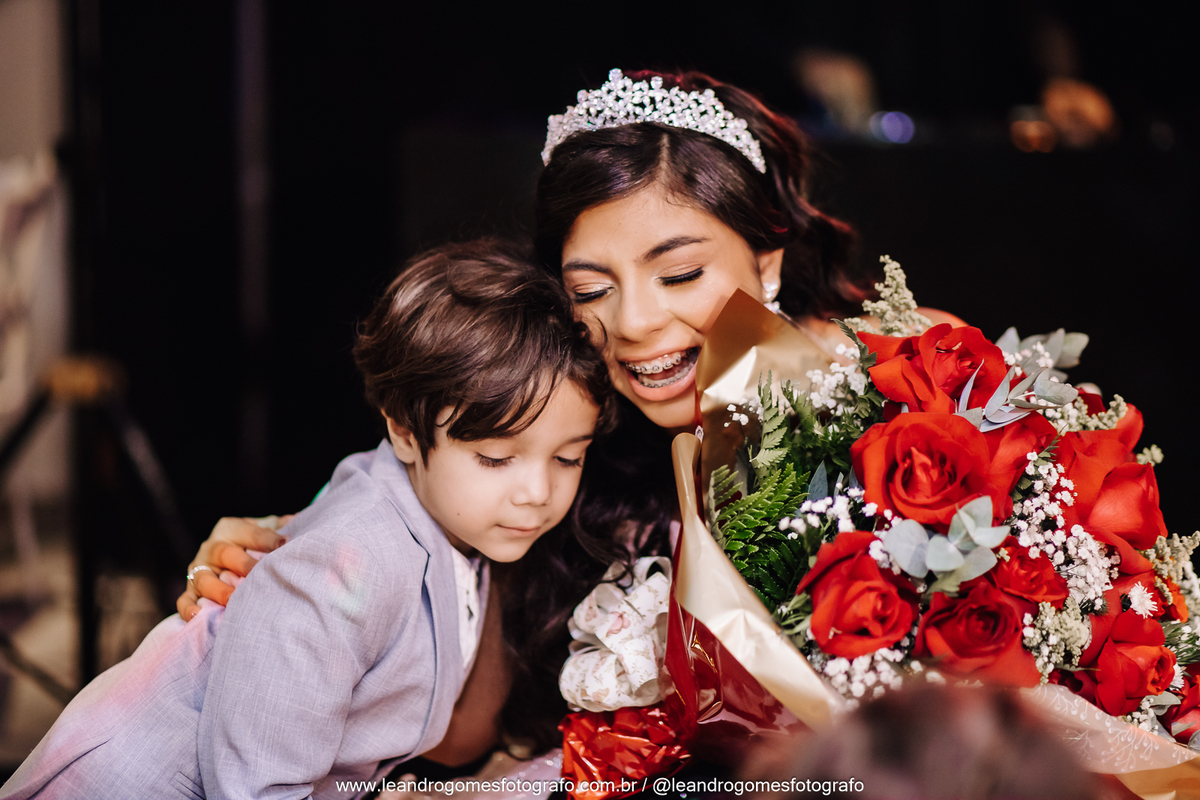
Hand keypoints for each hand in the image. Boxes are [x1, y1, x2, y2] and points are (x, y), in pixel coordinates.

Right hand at [176, 516, 290, 620]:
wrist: (228, 555)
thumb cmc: (253, 543)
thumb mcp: (266, 528)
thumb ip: (282, 527)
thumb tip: (305, 522)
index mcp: (231, 529)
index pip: (250, 532)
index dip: (268, 539)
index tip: (286, 544)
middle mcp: (211, 548)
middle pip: (225, 554)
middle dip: (244, 565)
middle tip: (260, 575)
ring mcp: (198, 570)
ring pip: (204, 579)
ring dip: (219, 590)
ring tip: (234, 600)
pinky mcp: (190, 590)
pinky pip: (184, 599)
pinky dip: (188, 608)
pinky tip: (198, 615)